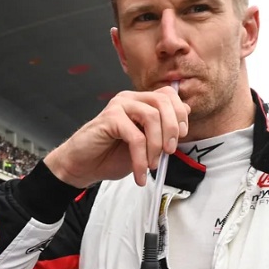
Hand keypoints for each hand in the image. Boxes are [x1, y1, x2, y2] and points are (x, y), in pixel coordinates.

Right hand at [44, 87, 188, 187]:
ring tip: (152, 166)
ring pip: (151, 117)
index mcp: (140, 101)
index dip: (179, 114)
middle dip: (172, 129)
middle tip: (168, 152)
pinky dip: (141, 159)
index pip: (168, 95)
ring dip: (156, 146)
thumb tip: (185, 114)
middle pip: (163, 102)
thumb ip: (162, 129)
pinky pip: (135, 137)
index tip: (181, 137)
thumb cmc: (111, 156)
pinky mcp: (109, 119)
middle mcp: (130, 99)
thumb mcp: (145, 144)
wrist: (83, 167)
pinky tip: (140, 173)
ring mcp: (119, 106)